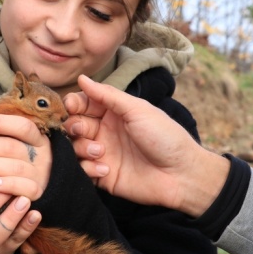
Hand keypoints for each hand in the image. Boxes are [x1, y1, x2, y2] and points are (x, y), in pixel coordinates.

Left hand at [0, 115, 52, 197]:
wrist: (15, 197)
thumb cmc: (4, 165)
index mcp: (35, 139)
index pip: (22, 126)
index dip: (0, 122)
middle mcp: (41, 155)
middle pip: (12, 146)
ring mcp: (40, 174)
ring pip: (15, 167)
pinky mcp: (37, 192)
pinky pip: (24, 187)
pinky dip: (7, 185)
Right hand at [64, 75, 229, 216]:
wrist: (181, 174)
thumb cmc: (165, 137)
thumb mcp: (137, 109)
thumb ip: (107, 95)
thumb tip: (82, 78)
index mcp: (113, 112)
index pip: (83, 103)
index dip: (73, 104)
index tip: (71, 107)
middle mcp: (105, 131)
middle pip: (74, 124)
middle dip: (74, 126)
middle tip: (84, 130)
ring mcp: (103, 154)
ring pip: (74, 147)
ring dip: (82, 147)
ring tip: (100, 151)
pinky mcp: (103, 176)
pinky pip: (82, 170)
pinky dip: (88, 168)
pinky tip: (106, 169)